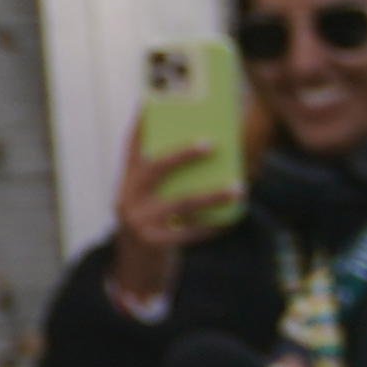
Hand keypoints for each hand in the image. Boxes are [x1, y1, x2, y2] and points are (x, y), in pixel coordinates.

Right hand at [107, 134, 236, 313]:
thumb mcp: (149, 197)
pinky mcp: (155, 243)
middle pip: (155, 168)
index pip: (133, 145)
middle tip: (212, 143)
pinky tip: (233, 219)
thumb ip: (165, 177)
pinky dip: (213, 224)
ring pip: (181, 203)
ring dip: (213, 194)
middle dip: (183, 154)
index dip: (145, 123)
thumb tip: (208, 150)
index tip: (160, 101)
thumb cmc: (152, 220)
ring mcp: (140, 221)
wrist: (135, 265)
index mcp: (127, 180)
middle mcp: (128, 197)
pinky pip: (191, 232)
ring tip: (239, 187)